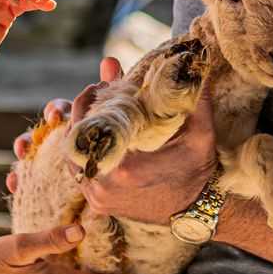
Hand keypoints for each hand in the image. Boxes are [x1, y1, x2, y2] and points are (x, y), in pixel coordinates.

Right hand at [6, 55, 122, 195]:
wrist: (135, 174)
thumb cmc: (123, 135)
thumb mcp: (121, 113)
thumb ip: (114, 88)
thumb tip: (108, 60)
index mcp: (75, 118)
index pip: (60, 110)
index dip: (56, 111)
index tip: (55, 117)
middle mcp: (60, 136)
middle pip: (39, 133)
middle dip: (30, 138)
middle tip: (26, 146)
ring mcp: (54, 157)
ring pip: (32, 155)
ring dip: (22, 160)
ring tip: (17, 166)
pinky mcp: (52, 177)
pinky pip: (32, 178)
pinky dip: (20, 179)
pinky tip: (15, 183)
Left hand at [81, 78, 217, 227]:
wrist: (195, 212)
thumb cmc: (199, 172)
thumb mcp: (201, 133)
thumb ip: (195, 99)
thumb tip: (190, 61)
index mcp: (126, 168)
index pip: (89, 127)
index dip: (88, 101)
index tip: (99, 84)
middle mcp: (105, 186)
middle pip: (74, 141)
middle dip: (81, 112)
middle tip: (96, 92)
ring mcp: (99, 198)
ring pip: (71, 158)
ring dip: (79, 132)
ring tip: (94, 111)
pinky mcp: (99, 204)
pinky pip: (78, 173)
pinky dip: (81, 152)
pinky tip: (94, 135)